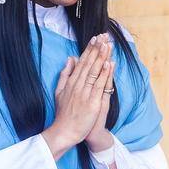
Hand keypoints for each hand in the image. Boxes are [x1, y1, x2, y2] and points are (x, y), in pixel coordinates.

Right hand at [42, 36, 112, 159]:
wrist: (64, 132)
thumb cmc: (64, 113)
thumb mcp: (59, 91)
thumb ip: (65, 74)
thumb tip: (70, 58)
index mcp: (71, 82)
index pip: (81, 62)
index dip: (89, 49)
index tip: (95, 38)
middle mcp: (77, 85)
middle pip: (89, 64)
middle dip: (96, 49)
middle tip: (103, 36)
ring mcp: (85, 93)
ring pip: (95, 71)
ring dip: (102, 57)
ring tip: (107, 44)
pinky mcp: (92, 103)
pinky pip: (100, 85)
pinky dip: (104, 74)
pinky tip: (109, 63)